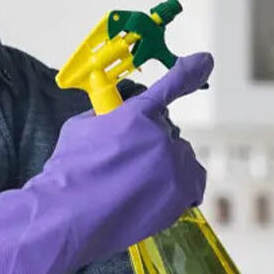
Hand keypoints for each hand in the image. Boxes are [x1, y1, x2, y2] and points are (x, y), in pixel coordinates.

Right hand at [0, 52, 212, 273]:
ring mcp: (173, 166)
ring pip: (179, 157)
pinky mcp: (182, 194)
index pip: (169, 87)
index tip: (203, 60)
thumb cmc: (69, 171)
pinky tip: (154, 193)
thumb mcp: (80, 128)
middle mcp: (159, 137)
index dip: (188, 72)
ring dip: (163, 165)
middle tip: (124, 163)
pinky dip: (179, 185)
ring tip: (133, 185)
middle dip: (148, 142)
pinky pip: (192, 182)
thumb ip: (106, 116)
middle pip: (166, 132)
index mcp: (135, 115)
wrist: (69, 213)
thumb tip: (115, 117)